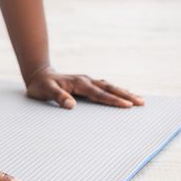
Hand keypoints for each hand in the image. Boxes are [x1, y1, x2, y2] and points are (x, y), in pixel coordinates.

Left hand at [24, 66, 144, 108]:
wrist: (39, 75)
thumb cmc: (41, 86)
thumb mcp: (45, 91)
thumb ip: (58, 97)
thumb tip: (71, 105)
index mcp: (79, 83)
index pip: (99, 94)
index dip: (113, 100)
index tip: (127, 105)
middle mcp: (86, 80)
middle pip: (109, 88)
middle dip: (126, 95)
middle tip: (141, 103)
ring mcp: (87, 81)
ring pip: (109, 86)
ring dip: (124, 92)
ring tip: (139, 100)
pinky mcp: (87, 84)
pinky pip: (105, 87)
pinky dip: (116, 91)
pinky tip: (124, 95)